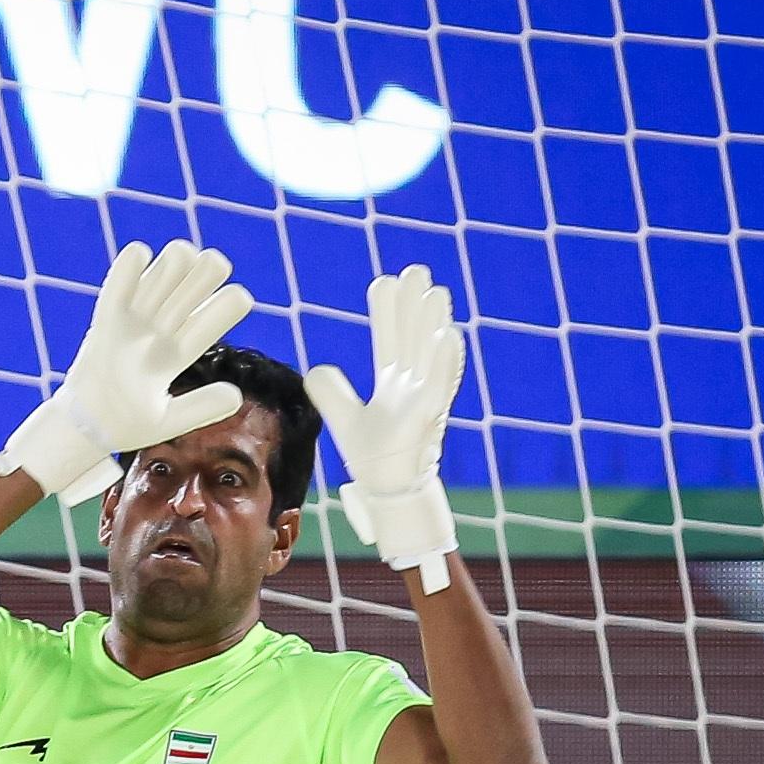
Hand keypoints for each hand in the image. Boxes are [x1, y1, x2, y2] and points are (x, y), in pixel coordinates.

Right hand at [0, 239, 253, 505]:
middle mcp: (162, 330)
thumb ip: (200, 409)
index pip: (216, 318)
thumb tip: (236, 395)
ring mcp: (134, 320)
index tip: (239, 300)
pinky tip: (141, 253)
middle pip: (196, 284)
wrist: (82, 427)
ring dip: (176, 262)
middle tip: (209, 271)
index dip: (228, 305)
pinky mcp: (107, 317)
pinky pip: (120, 284)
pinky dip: (130, 266)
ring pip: (165, 273)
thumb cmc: (125, 425)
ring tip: (175, 265)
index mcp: (180, 353)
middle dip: (208, 271)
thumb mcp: (166, 422)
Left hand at [306, 266, 466, 594]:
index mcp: (395, 383)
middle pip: (412, 337)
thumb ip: (331, 394)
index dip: (387, 312)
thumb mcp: (346, 421)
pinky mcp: (429, 418)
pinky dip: (445, 361)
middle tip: (416, 270)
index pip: (389, 339)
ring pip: (430, 355)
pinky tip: (447, 335)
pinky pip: (440, 385)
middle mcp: (414, 386)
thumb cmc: (376, 457)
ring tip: (434, 293)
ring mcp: (424, 400)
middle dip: (414, 306)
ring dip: (433, 324)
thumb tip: (316, 368)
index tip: (384, 281)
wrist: (391, 492)